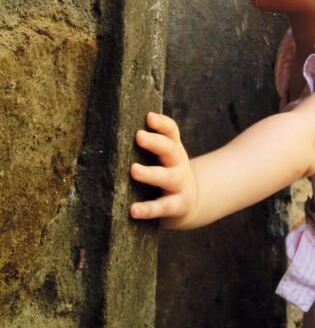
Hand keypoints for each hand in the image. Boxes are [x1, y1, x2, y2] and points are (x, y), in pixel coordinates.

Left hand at [130, 112, 197, 228]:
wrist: (189, 200)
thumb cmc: (165, 174)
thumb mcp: (163, 158)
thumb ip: (148, 148)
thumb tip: (111, 135)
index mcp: (174, 149)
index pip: (171, 131)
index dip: (161, 123)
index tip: (148, 116)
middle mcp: (179, 163)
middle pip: (170, 149)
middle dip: (155, 142)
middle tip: (139, 136)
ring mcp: (180, 184)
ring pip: (167, 177)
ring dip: (151, 173)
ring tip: (134, 170)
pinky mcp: (178, 205)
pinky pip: (162, 207)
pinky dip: (148, 209)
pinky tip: (133, 210)